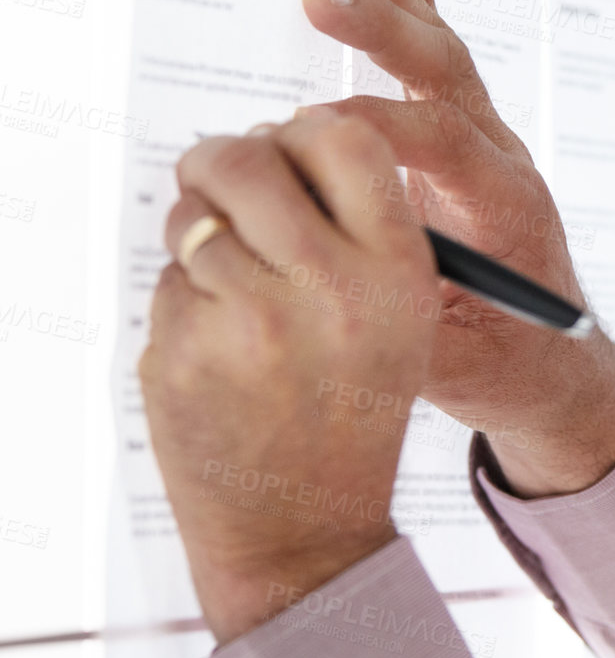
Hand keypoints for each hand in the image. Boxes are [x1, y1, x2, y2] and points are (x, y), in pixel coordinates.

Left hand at [139, 110, 439, 643]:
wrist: (303, 526)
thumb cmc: (353, 404)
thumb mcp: (403, 318)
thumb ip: (360, 229)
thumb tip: (283, 135)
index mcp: (399, 272)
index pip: (346, 138)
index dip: (306, 131)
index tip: (291, 148)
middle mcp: (330, 289)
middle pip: (248, 156)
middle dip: (222, 158)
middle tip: (220, 177)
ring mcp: (250, 320)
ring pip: (194, 216)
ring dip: (199, 230)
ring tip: (231, 282)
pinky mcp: (183, 349)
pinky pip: (168, 279)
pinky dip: (185, 297)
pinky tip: (218, 346)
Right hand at [299, 0, 614, 496]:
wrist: (557, 365)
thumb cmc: (506, 369)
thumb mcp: (451, 362)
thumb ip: (394, 311)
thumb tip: (317, 266)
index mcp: (508, 209)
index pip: (440, 145)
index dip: (369, 128)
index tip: (302, 126)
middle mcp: (503, 164)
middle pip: (447, 78)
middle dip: (385, 31)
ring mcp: (487, 147)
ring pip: (444, 57)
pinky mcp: (466, 143)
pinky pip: (438, 65)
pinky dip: (412, 8)